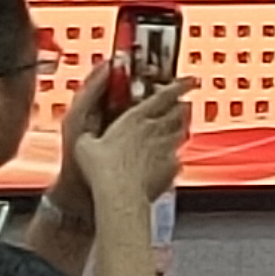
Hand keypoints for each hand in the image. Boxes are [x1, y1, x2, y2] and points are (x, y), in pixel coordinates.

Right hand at [75, 71, 192, 220]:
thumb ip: (89, 135)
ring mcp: (167, 148)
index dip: (180, 85)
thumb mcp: (84, 146)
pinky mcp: (172, 167)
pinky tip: (165, 162)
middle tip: (178, 105)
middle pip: (179, 111)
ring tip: (175, 129)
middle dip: (180, 106)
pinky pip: (178, 158)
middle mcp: (156, 129)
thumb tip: (84, 134)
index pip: (165, 94)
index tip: (190, 80)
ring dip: (180, 128)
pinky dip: (174, 157)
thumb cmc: (102, 171)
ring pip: (182, 131)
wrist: (121, 196)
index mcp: (136, 118)